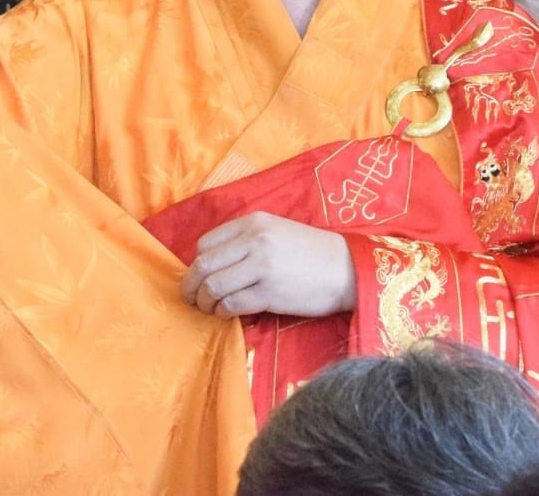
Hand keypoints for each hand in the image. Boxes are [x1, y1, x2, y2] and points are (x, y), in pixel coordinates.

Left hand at [180, 212, 355, 318]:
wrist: (347, 270)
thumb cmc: (311, 253)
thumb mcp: (276, 232)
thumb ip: (245, 241)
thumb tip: (212, 264)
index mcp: (253, 222)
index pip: (206, 243)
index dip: (196, 264)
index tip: (199, 277)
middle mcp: (254, 241)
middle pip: (203, 265)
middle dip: (191, 286)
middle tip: (192, 299)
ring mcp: (261, 267)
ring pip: (213, 287)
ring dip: (205, 302)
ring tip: (209, 309)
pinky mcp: (270, 293)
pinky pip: (232, 305)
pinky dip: (223, 312)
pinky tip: (227, 314)